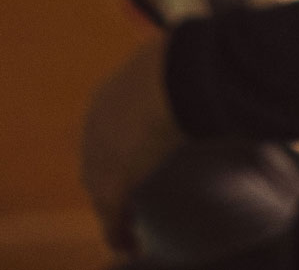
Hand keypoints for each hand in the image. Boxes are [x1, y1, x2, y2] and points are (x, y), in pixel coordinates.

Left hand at [81, 39, 182, 252]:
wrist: (175, 75)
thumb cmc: (182, 61)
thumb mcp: (171, 58)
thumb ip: (175, 67)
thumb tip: (201, 60)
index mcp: (104, 98)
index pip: (102, 133)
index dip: (116, 149)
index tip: (133, 159)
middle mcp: (93, 130)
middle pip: (95, 166)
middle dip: (109, 181)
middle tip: (131, 195)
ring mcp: (100, 159)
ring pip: (101, 194)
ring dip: (114, 209)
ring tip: (131, 225)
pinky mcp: (113, 185)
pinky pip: (112, 218)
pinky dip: (119, 233)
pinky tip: (130, 243)